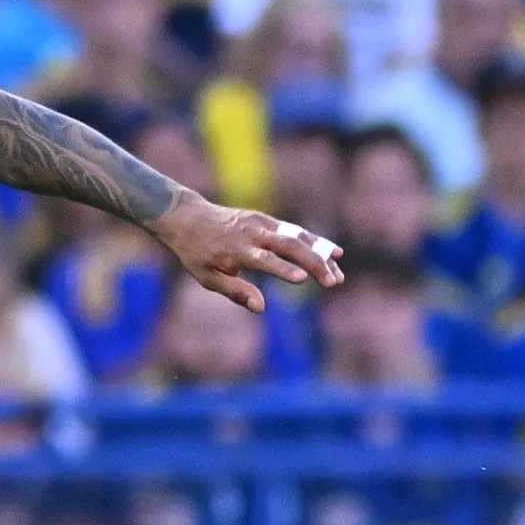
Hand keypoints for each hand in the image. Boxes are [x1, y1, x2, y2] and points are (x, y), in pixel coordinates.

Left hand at [154, 194, 345, 313]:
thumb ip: (235, 291)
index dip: (283, 269)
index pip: (264, 259)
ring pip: (297, 237)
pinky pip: (294, 231)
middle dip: (313, 263)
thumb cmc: (197, 253)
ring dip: (320, 255)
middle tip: (333, 282)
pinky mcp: (266, 219)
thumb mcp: (207, 276)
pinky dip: (315, 241)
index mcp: (235, 250)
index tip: (303, 279)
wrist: (187, 217)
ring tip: (337, 274)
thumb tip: (261, 308)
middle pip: (288, 246)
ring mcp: (261, 224)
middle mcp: (251, 234)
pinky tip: (334, 253)